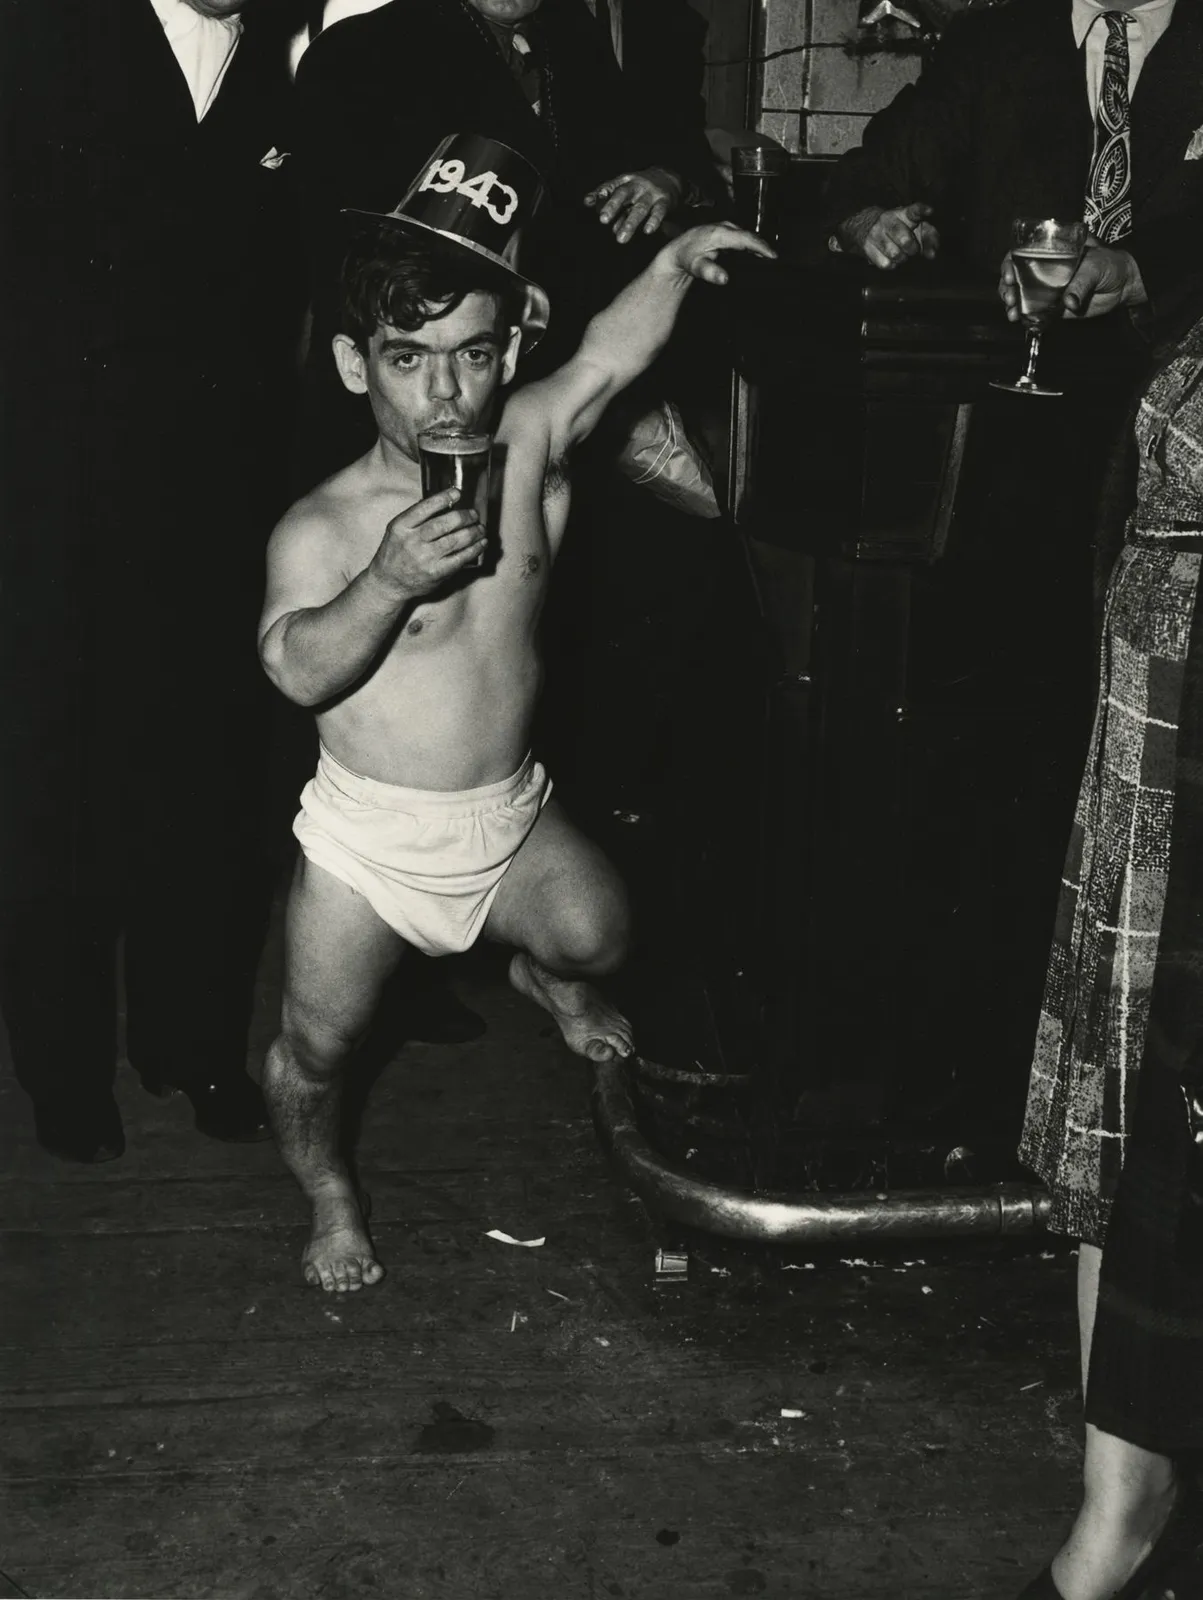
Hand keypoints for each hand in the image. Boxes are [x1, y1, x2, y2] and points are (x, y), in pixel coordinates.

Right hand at [370, 488, 485, 597]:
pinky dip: (474, 550)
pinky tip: (481, 544)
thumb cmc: (395, 554)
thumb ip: (416, 518)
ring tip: (480, 529)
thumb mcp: (398, 530)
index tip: (457, 493)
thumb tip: (446, 503)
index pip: (424, 508)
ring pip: (455, 541)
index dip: (443, 499)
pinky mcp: (436, 573)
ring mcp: (424, 558)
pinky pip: (459, 559)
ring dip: (473, 533)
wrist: (388, 583)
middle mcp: (412, 542)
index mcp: (400, 527)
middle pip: (443, 524)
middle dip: (463, 517)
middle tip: (473, 515)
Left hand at [584, 167, 683, 243]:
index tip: (589, 202)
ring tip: (620, 239)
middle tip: (602, 219)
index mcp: (624, 181)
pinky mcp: (664, 202)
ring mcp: (651, 193)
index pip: (610, 187)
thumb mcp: (623, 188)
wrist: (669, 179)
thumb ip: (605, 195)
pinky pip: (659, 212)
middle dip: (613, 205)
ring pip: (639, 208)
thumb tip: (587, 202)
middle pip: (623, 194)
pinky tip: (647, 231)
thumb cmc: (639, 188)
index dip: (600, 194)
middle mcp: (637, 185)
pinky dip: (654, 221)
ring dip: (630, 223)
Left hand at [658, 220, 777, 285]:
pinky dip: (749, 245)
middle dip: (763, 247)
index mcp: (720, 233)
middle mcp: (724, 226)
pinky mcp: (724, 230)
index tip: (774, 257)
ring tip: (768, 258)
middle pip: (750, 236)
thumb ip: (709, 272)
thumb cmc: (686, 258)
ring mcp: (724, 227)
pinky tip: (754, 255)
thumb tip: (723, 278)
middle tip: (775, 261)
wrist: (676, 252)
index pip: (747, 239)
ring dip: (757, 245)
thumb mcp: (696, 267)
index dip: (762, 247)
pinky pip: (741, 237)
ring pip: (746, 235)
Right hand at [832, 202, 939, 268]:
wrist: (866, 227)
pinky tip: (890, 258)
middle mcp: (889, 220)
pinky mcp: (867, 246)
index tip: (930, 211)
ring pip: (895, 254)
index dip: (922, 211)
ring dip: (901, 258)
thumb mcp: (916, 228)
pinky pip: (885, 263)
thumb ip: (929, 239)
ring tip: (900, 253)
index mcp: (904, 214)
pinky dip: (891, 264)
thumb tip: (932, 254)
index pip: (914, 211)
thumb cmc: (900, 229)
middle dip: (912, 249)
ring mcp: (876, 233)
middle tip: (911, 249)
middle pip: (905, 240)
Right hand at [998, 242, 1146, 322]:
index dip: (1010, 263)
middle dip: (1007, 288)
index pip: (1023, 253)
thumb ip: (1081, 284)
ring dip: (1013, 304)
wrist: (1124, 285)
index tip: (1009, 274)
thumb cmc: (1110, 264)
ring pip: (1021, 295)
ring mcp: (1047, 289)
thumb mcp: (1095, 266)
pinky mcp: (1052, 307)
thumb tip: (1069, 302)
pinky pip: (1034, 312)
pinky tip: (1020, 320)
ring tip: (1013, 313)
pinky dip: (1025, 318)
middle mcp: (1045, 270)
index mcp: (1052, 252)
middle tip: (1010, 298)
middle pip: (1016, 276)